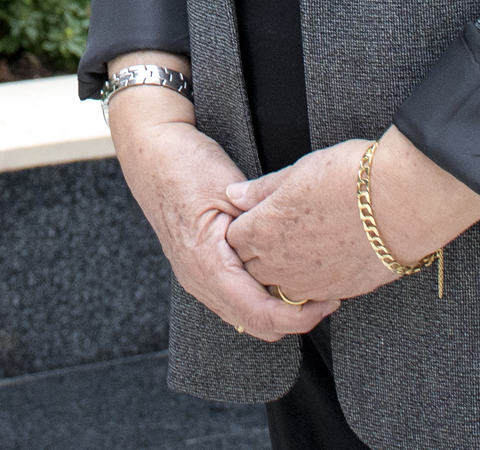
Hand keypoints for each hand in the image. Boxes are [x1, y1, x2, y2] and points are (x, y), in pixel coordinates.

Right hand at [107, 61, 337, 341]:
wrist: (150, 153)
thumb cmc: (187, 164)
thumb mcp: (231, 192)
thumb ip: (260, 228)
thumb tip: (300, 256)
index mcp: (207, 264)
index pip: (260, 313)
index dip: (299, 316)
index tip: (328, 301)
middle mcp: (197, 281)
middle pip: (256, 325)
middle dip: (295, 317)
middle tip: (328, 294)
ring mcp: (195, 279)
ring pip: (245, 317)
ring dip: (279, 309)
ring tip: (310, 285)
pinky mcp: (198, 271)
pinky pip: (235, 300)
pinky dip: (262, 297)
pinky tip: (281, 275)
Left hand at [225, 130, 479, 303]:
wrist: (402, 202)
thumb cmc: (351, 177)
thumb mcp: (299, 171)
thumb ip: (262, 190)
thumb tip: (234, 195)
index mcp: (263, 229)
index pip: (232, 239)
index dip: (242, 226)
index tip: (255, 216)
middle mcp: (279, 263)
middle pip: (250, 268)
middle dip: (256, 253)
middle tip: (276, 232)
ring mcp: (308, 283)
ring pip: (278, 288)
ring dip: (282, 273)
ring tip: (300, 248)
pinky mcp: (336, 293)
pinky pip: (310, 297)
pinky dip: (310, 284)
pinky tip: (324, 263)